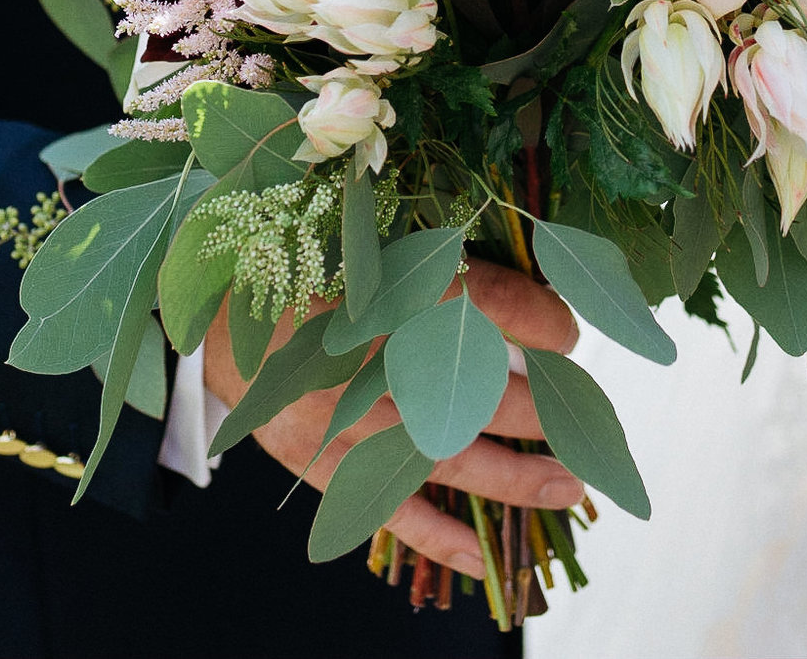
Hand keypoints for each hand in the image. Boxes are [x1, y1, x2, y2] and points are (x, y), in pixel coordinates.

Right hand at [203, 258, 584, 576]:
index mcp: (375, 284)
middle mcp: (358, 351)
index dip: (531, 317)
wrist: (219, 311)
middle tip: (586, 420)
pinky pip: (382, 505)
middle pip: (465, 383)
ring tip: (568, 486)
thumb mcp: (376, 250)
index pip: (471, 297)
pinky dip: (435, 534)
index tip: (570, 333)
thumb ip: (448, 268)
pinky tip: (483, 555)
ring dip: (509, 476)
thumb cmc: (312, 272)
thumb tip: (539, 299)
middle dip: (534, 407)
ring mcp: (335, 414)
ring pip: (437, 453)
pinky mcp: (315, 459)